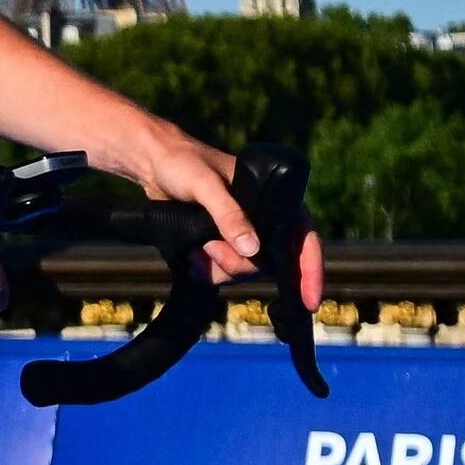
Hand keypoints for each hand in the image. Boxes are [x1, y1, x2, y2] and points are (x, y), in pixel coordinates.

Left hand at [107, 119, 329, 310]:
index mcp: (273, 199)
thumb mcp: (206, 185)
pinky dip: (207, 270)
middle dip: (241, 265)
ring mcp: (241, 235)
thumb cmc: (183, 163)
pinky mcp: (221, 245)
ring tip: (200, 244)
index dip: (311, 270)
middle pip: (270, 264)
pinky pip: (223, 273)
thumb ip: (228, 214)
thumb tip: (253, 250)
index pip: (304, 237)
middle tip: (212, 247)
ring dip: (221, 266)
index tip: (309, 301)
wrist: (153, 165)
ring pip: (245, 271)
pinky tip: (192, 256)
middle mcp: (263, 220)